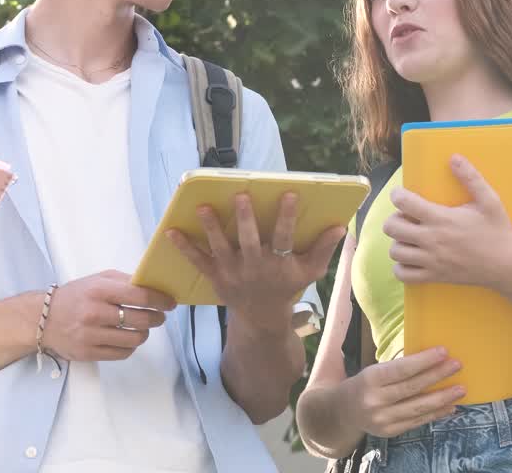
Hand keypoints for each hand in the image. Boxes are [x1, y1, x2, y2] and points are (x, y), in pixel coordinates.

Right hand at [42, 270, 175, 361]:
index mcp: (98, 290)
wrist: (43, 319)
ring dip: (144, 333)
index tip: (170, 303)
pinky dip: (130, 346)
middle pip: (141, 320)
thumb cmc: (75, 296)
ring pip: (135, 339)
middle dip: (156, 318)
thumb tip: (154, 286)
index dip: (160, 300)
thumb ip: (124, 281)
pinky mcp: (89, 353)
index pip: (140, 296)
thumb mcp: (97, 279)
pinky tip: (127, 338)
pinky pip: (123, 353)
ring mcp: (91, 335)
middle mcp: (95, 313)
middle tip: (159, 316)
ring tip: (142, 328)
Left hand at [167, 192, 344, 332]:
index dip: (287, 217)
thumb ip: (322, 248)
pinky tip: (171, 231)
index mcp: (279, 263)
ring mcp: (233, 272)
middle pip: (250, 241)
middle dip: (246, 219)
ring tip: (203, 207)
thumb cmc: (287, 287)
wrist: (261, 318)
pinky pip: (198, 261)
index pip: (284, 237)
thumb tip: (340, 226)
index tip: (289, 194)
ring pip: (221, 248)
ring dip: (212, 228)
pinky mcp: (216, 276)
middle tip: (241, 195)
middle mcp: (255, 267)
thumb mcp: (309, 271)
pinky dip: (184, 247)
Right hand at [343, 347, 465, 437]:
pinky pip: (418, 421)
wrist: (342, 412)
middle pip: (413, 387)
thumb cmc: (364, 385)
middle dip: (438, 375)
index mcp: (370, 379)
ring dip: (443, 397)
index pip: (402, 369)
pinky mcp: (390, 431)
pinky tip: (450, 406)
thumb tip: (430, 361)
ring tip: (460, 389)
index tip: (443, 352)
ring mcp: (383, 418)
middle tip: (457, 365)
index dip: (424, 361)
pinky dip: (436, 414)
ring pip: (419, 407)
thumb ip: (397, 369)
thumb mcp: (373, 371)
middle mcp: (376, 400)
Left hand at [384, 155, 511, 291]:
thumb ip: (471, 178)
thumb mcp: (489, 201)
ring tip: (410, 238)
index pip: (403, 202)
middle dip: (394, 219)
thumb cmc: (499, 231)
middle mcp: (433, 240)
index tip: (402, 195)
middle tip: (406, 218)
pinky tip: (413, 258)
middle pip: (391, 227)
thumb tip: (454, 157)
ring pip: (395, 251)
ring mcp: (432, 260)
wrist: (509, 265)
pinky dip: (402, 267)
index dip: (397, 195)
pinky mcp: (435, 276)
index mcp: (442, 218)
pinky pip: (403, 275)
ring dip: (398, 243)